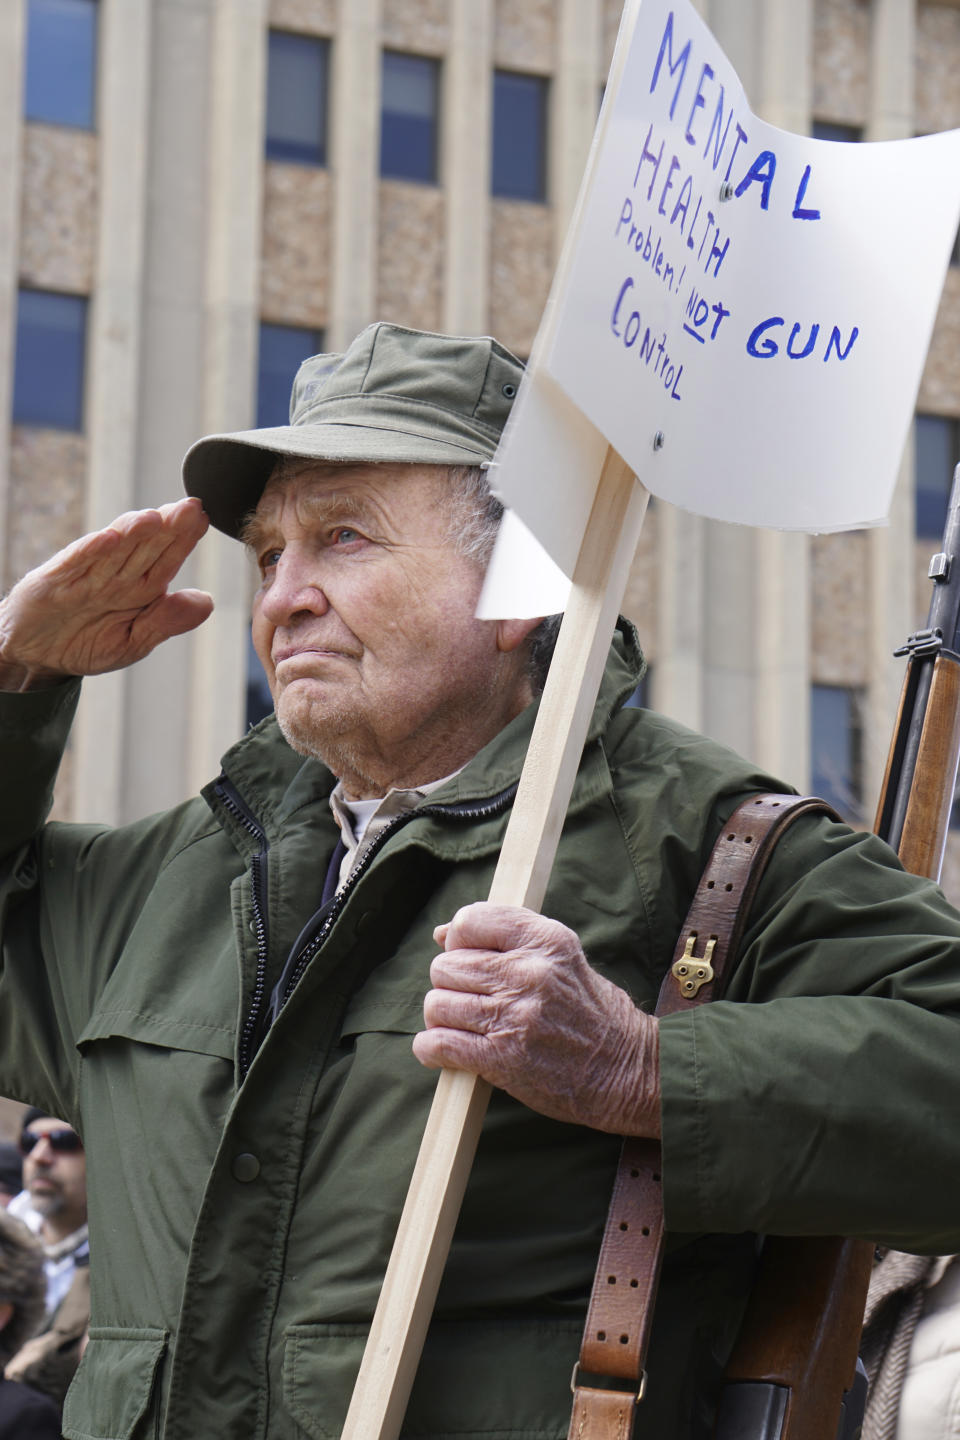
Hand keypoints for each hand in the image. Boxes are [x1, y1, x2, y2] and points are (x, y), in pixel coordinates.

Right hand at [0, 499, 212, 690]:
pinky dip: (91, 551)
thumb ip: (166, 621)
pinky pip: (76, 564)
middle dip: (167, 527)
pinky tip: (109, 538)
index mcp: (139, 589)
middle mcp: (115, 575)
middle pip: (144, 547)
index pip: (166, 559)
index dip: (184, 539)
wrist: (36, 656)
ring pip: (113, 551)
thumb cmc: (86, 643)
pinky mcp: (54, 581)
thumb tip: (207, 602)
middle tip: (190, 507)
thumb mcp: (133, 642)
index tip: (203, 519)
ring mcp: (84, 575)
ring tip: (154, 518)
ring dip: (132, 533)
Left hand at [413, 903, 660, 1135]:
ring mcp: (515, 1016)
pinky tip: (447, 1051)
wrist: (627, 1069)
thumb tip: (441, 934)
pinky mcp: (503, 1059)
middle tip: (471, 1000)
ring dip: (442, 1018)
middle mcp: (530, 973)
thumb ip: (504, 939)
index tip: (470, 959)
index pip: (470, 921)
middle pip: (446, 965)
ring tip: (465, 1026)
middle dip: (450, 984)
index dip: (459, 941)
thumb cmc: (590, 1011)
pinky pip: (438, 1044)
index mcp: (546, 940)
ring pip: (438, 1004)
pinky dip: (432, 1049)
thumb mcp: (560, 956)